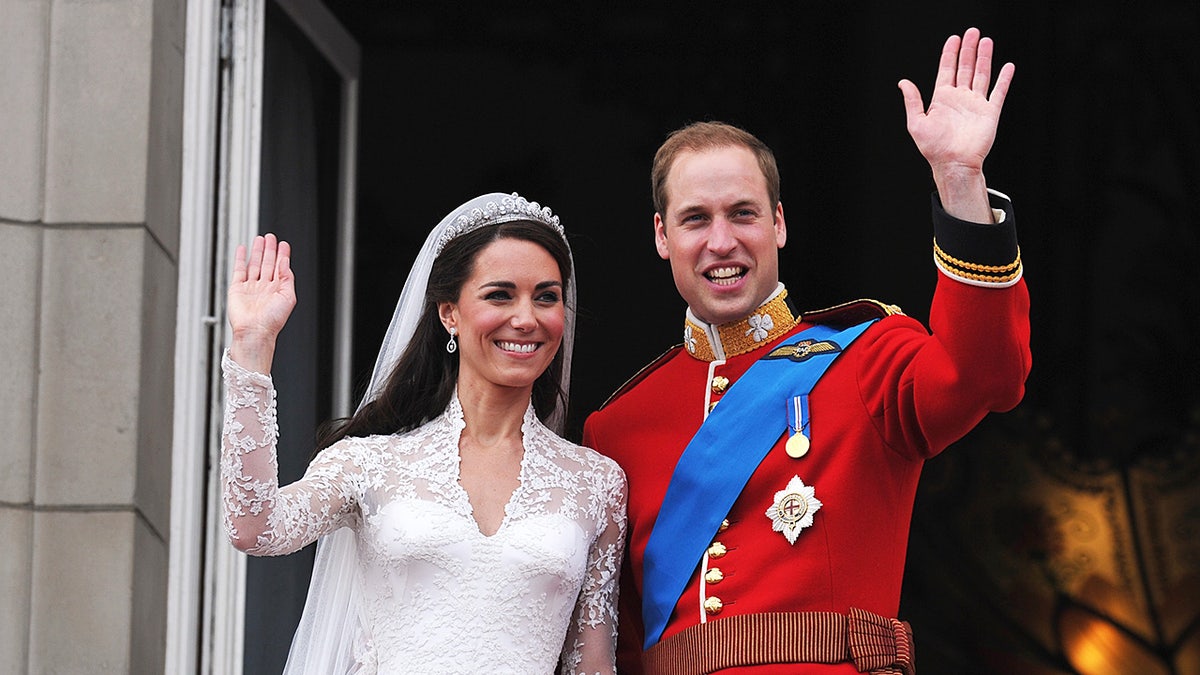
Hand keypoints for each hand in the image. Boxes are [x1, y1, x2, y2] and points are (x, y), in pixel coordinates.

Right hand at [227, 233, 295, 371]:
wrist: (255, 331)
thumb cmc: (272, 321)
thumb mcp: (288, 297)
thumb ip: (287, 279)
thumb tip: (286, 263)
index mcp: (278, 290)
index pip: (280, 267)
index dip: (282, 255)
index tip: (283, 244)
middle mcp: (264, 287)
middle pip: (267, 263)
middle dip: (269, 249)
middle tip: (271, 237)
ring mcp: (250, 287)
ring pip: (254, 264)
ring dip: (257, 251)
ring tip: (260, 239)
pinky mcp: (237, 288)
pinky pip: (239, 270)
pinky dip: (240, 259)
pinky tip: (243, 249)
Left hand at [899, 27, 1013, 179]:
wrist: (954, 164)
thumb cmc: (934, 148)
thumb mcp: (916, 122)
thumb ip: (912, 101)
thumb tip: (903, 82)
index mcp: (942, 99)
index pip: (946, 70)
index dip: (950, 53)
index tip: (953, 39)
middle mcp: (959, 99)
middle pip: (965, 68)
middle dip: (968, 50)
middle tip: (972, 32)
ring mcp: (975, 104)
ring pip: (981, 75)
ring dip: (984, 58)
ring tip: (986, 41)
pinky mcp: (990, 112)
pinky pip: (998, 92)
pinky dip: (1004, 79)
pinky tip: (1007, 66)